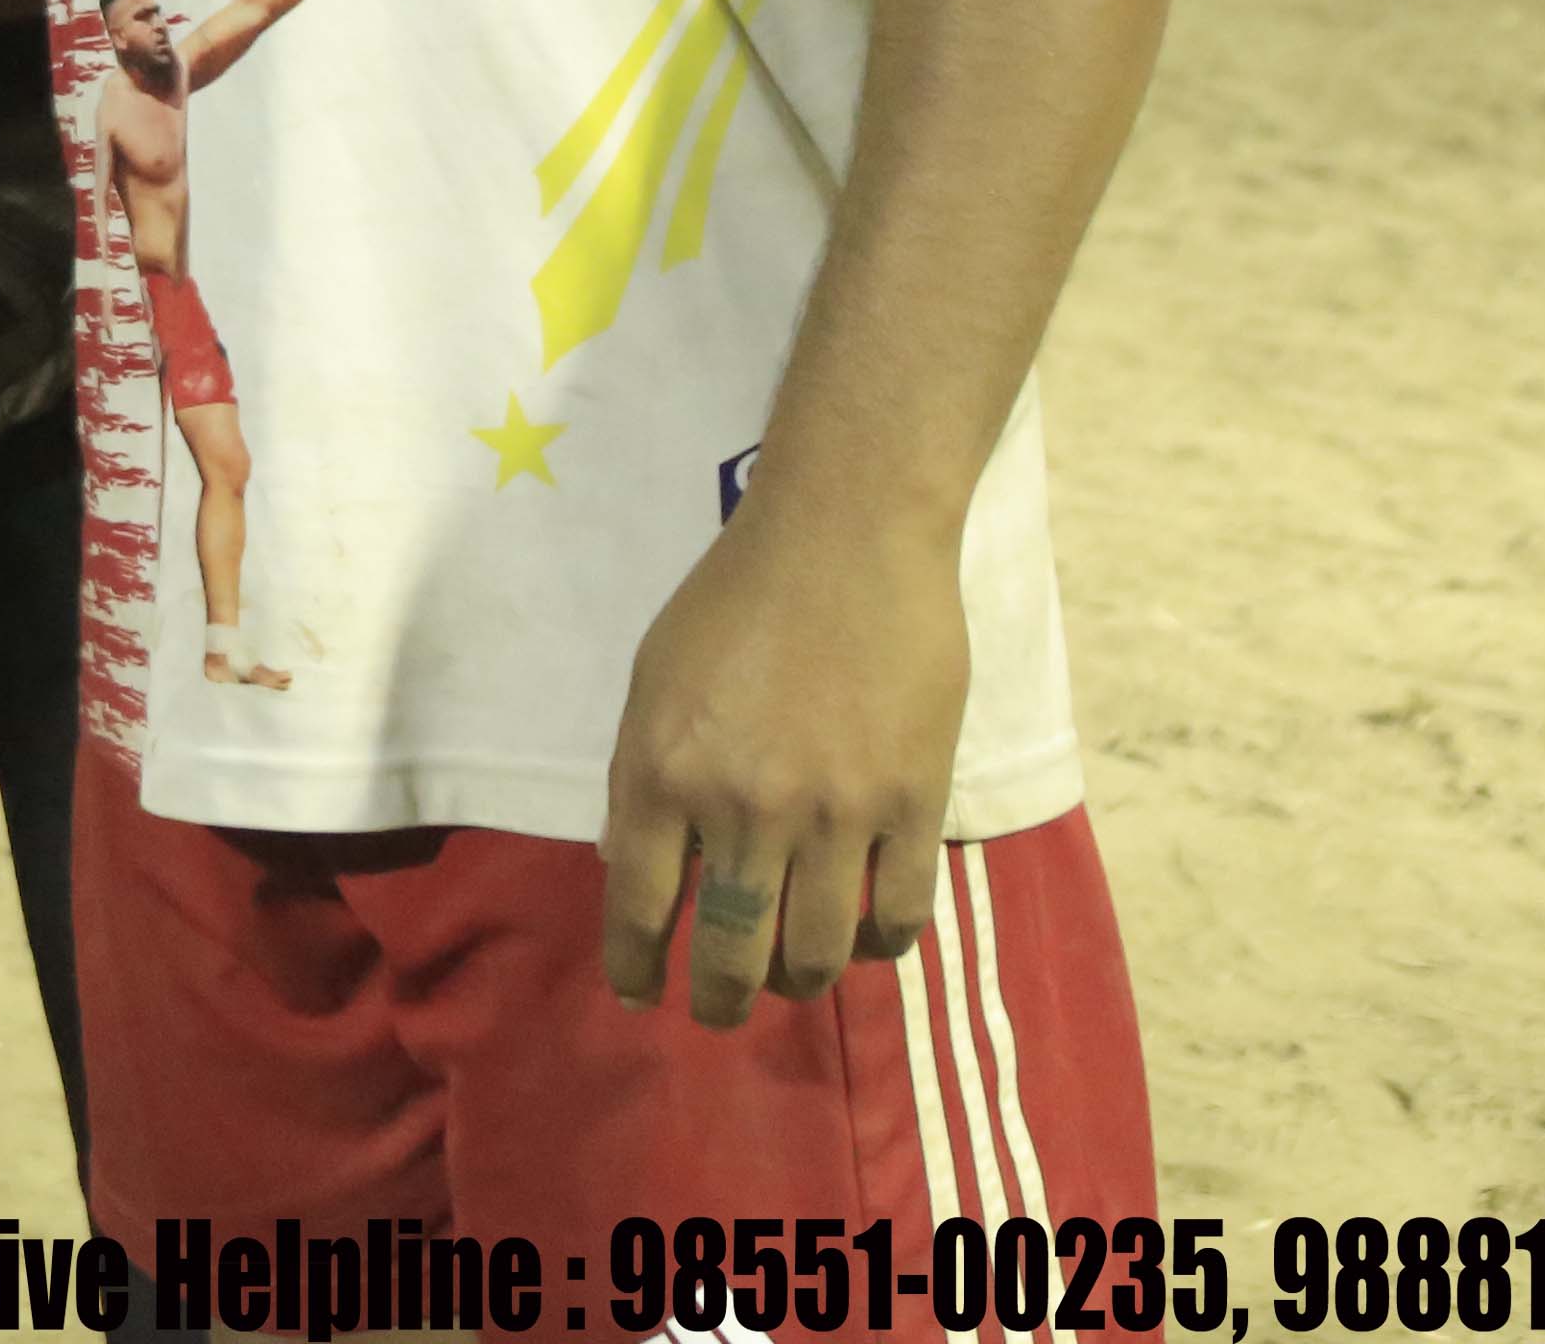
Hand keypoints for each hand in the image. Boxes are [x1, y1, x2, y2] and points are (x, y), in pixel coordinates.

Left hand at [595, 493, 969, 1028]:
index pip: (639, 909)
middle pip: (732, 955)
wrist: (846, 536)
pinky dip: (880, 946)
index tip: (641, 994)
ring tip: (789, 978)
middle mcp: (744, 807)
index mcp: (663, 772)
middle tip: (719, 1009)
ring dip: (798, 982)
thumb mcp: (654, 682)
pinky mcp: (913, 804)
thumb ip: (642, 780)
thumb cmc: (734, 599)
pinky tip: (865, 940)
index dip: (637, 968)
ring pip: (818, 954)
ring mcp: (835, 812)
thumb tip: (631, 866)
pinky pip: (900, 918)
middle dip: (720, 1001)